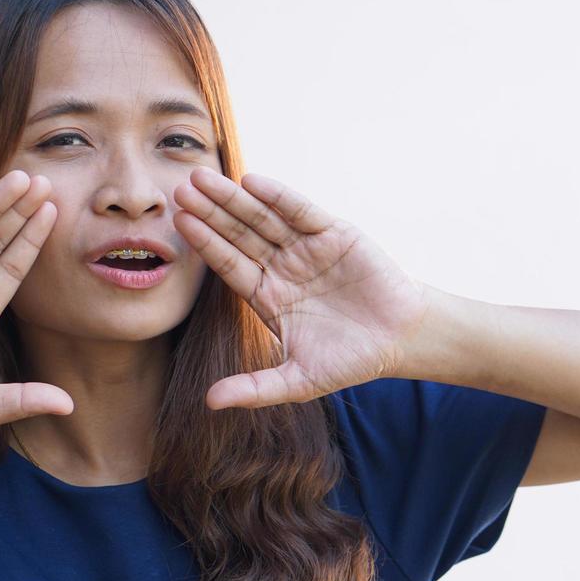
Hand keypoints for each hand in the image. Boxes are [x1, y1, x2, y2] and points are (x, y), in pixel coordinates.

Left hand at [174, 166, 429, 410]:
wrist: (400, 341)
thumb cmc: (348, 361)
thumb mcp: (297, 381)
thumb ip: (254, 389)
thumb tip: (209, 403)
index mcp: (266, 295)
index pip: (228, 264)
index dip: (205, 243)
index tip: (179, 224)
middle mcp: (281, 267)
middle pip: (238, 235)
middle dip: (210, 213)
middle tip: (178, 190)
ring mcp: (305, 248)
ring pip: (263, 219)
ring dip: (233, 199)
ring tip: (203, 177)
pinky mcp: (334, 234)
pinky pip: (300, 212)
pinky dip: (278, 197)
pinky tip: (252, 183)